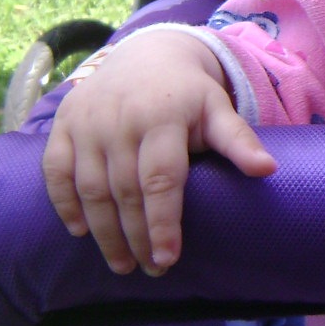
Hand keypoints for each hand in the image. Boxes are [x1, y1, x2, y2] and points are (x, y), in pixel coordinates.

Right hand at [41, 29, 276, 275]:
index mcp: (164, 118)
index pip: (161, 179)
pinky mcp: (64, 125)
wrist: (146, 54)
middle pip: (125, 191)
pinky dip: (64, 203)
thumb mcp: (217, 109)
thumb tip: (268, 170)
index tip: (168, 259)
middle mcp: (121, 121)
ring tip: (122, 265)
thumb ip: (238, 140)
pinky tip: (80, 233)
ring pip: (90, 188)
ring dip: (103, 232)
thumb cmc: (187, 94)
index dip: (163, 222)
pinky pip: (56, 171)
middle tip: (151, 271)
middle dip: (136, 237)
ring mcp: (87, 123)